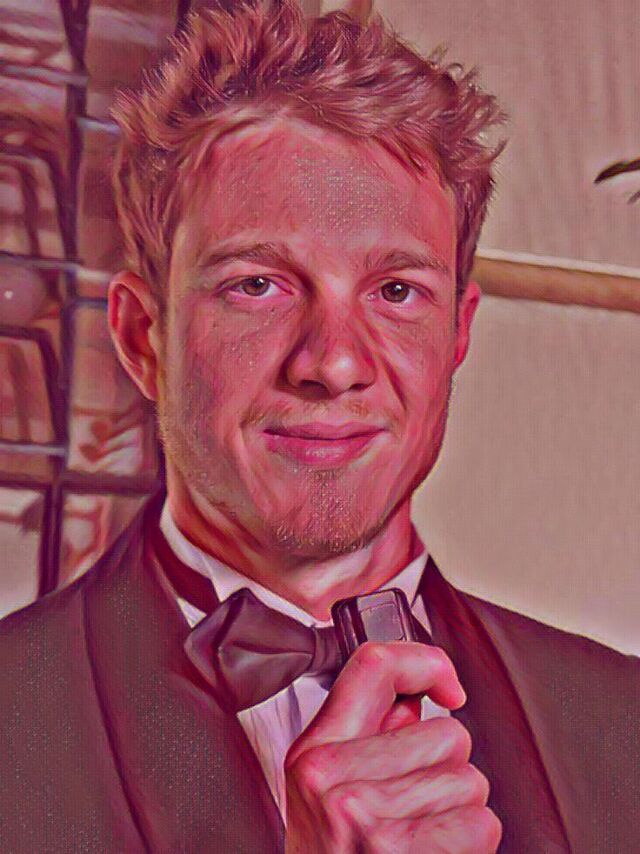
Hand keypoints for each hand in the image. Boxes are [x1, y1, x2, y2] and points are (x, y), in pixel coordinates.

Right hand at [284, 641, 501, 852]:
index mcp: (314, 752)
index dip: (424, 660)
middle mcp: (331, 779)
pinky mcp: (398, 853)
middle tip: (417, 805)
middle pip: (446, 733)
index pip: (372, 665)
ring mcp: (364, 818)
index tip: (447, 684)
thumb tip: (417, 696)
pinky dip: (472, 844)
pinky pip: (479, 823)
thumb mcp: (326, 792)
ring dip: (462, 811)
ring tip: (422, 837)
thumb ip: (366, 736)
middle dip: (449, 770)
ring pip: (470, 780)